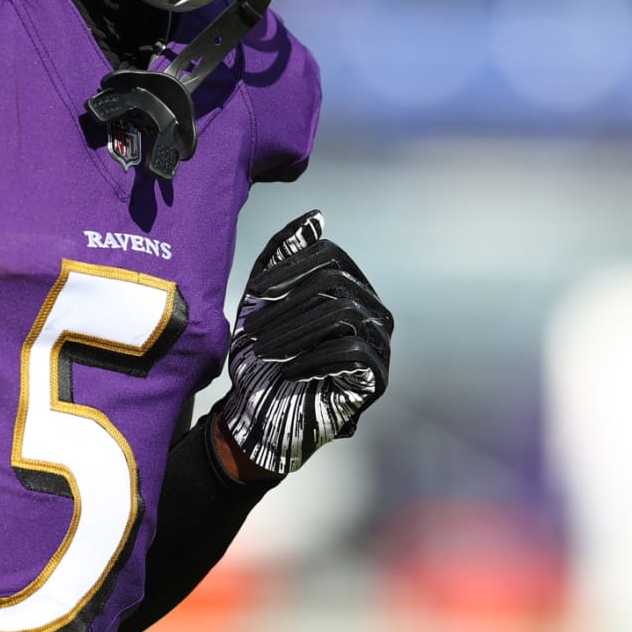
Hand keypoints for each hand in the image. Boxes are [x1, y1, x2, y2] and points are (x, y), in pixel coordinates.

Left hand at [219, 211, 392, 475]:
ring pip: (343, 312)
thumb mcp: (263, 299)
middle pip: (336, 283)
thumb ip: (283, 255)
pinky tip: (289, 370)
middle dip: (288, 304)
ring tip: (263, 349)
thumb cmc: (262, 354)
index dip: (291, 268)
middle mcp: (371, 309)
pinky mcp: (376, 377)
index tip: (255, 291)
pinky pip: (352, 352)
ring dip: (294, 330)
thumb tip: (315, 217)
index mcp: (349, 286)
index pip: (330, 256)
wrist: (260, 414)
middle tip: (252, 328)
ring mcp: (378, 343)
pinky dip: (313, 357)